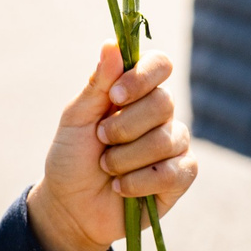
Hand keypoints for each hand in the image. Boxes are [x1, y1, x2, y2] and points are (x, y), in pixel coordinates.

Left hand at [25, 45, 198, 250]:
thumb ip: (97, 84)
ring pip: (166, 139)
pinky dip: (139, 182)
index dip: (142, 77)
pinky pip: (173, 171)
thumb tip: (111, 43)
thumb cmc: (72, 158)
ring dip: (126, 158)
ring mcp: (174, 145)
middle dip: (124, 126)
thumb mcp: (76, 118)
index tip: (114, 96)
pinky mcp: (180, 177)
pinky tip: (122, 188)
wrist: (70, 207)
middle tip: (101, 140)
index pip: (160, 65)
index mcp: (136, 92)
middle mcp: (160, 114)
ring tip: (107, 168)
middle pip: (164, 102)